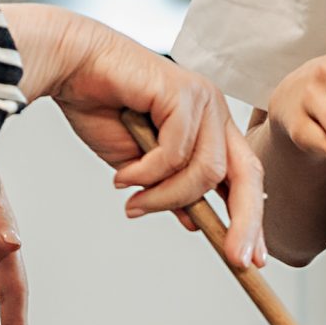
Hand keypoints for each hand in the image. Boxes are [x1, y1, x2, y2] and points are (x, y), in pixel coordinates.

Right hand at [0, 5, 265, 267]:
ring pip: (205, 171)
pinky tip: (124, 176)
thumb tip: (194, 222)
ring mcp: (203, 100)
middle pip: (246, 174)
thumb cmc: (101, 107)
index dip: (251, 219)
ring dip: (166, 196)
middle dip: (244, 221)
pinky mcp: (184, 93)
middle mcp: (214, 112)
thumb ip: (168, 189)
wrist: (73, 66)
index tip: (253, 259)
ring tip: (134, 202)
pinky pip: (175, 153)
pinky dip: (147, 173)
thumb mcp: (140, 166)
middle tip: (236, 257)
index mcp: (210, 128)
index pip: (244, 178)